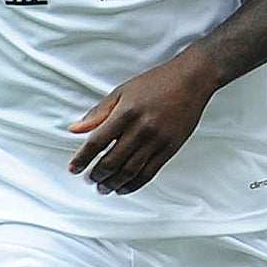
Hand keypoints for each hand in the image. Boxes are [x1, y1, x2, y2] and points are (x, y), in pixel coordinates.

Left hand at [68, 47, 221, 194]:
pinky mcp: (170, 148)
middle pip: (112, 161)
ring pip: (129, 171)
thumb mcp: (122, 91)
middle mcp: (141, 128)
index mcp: (126, 113)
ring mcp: (157, 140)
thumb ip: (99, 112)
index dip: (82, 158)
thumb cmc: (158, 82)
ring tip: (103, 187)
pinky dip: (134, 184)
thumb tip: (75, 129)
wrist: (192, 79)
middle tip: (89, 179)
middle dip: (96, 175)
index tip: (74, 168)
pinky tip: (124, 187)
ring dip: (112, 183)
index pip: (97, 142)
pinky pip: (149, 173)